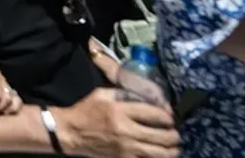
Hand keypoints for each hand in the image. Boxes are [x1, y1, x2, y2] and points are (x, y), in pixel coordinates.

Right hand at [60, 88, 178, 157]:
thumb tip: (148, 97)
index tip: (169, 117)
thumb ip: (124, 93)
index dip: (168, 116)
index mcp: (121, 112)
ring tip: (173, 147)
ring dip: (171, 150)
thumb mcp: (102, 94)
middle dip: (174, 135)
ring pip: (161, 153)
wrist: (70, 133)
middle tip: (174, 133)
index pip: (156, 114)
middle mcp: (126, 131)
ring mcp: (126, 148)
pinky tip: (160, 155)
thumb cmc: (86, 110)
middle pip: (163, 136)